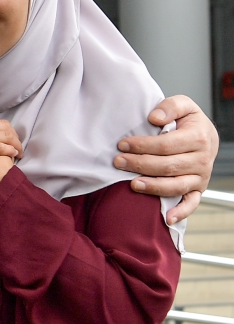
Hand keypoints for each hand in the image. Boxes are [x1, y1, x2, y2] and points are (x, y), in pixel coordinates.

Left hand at [114, 94, 218, 223]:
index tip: (122, 144)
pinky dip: (181, 212)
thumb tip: (154, 118)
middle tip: (117, 161)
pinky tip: (167, 219)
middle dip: (140, 164)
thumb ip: (170, 107)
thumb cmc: (187, 121)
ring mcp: (201, 177)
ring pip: (175, 185)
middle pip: (167, 166)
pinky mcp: (198, 190)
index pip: (166, 145)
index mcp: (199, 137)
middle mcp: (202, 160)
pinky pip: (191, 204)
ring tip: (131, 184)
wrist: (205, 135)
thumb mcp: (183, 104)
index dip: (143, 145)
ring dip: (152, 186)